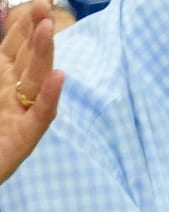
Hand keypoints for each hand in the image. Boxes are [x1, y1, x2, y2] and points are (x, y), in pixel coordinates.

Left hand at [0, 0, 61, 186]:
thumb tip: (0, 17)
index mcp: (0, 76)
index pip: (16, 43)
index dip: (26, 21)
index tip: (42, 2)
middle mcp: (13, 91)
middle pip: (29, 56)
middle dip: (37, 31)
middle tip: (46, 7)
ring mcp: (21, 113)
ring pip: (36, 79)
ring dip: (43, 54)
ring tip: (47, 29)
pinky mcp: (25, 137)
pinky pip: (41, 114)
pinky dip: (49, 96)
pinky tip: (59, 78)